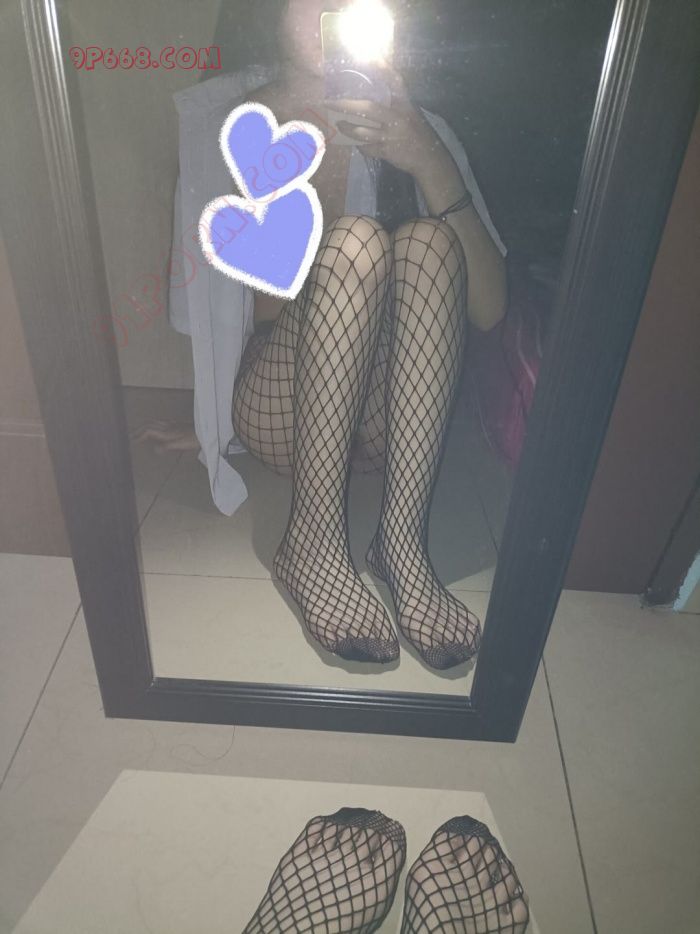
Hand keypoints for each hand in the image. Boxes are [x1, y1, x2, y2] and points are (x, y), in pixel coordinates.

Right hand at [130, 419, 198, 453]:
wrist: (205, 431)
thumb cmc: (193, 439)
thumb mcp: (179, 444)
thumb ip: (166, 446)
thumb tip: (154, 449)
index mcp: (166, 431)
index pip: (148, 431)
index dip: (139, 436)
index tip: (131, 440)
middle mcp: (168, 426)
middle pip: (149, 425)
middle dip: (139, 429)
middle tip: (131, 434)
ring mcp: (173, 425)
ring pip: (155, 422)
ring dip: (146, 425)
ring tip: (140, 430)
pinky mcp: (178, 425)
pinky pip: (163, 423)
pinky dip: (156, 425)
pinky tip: (159, 428)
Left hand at [324, 69, 442, 174]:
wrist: (429, 159)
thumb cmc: (418, 132)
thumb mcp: (410, 112)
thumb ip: (395, 100)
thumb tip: (374, 88)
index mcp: (405, 104)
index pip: (394, 80)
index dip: (382, 66)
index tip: (368, 54)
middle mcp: (398, 118)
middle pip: (368, 108)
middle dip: (346, 105)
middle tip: (329, 102)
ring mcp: (391, 136)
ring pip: (362, 132)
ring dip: (347, 129)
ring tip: (338, 124)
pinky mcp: (387, 152)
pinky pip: (367, 148)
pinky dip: (359, 145)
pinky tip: (355, 142)